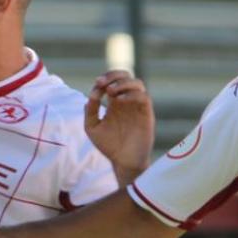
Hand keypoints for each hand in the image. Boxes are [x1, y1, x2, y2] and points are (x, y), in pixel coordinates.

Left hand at [85, 70, 153, 184]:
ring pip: (137, 83)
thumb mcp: (92, 127)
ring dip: (123, 83)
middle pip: (126, 76)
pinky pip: (143, 97)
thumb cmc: (108, 145)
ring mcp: (137, 106)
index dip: (105, 77)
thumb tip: (93, 93)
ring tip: (111, 92)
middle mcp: (127, 101)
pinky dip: (132, 94)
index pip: (113, 80)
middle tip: (103, 84)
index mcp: (114, 102)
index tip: (97, 84)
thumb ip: (90, 110)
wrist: (123, 161)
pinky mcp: (146, 114)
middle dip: (114, 75)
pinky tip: (120, 101)